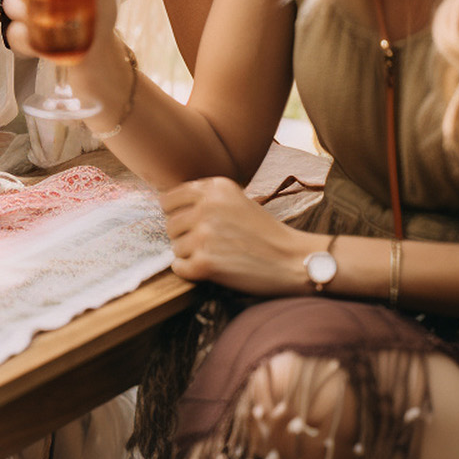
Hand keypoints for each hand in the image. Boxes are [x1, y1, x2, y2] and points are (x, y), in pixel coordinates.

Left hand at [160, 175, 315, 295]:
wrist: (294, 260)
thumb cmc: (265, 232)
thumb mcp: (236, 199)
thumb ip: (205, 198)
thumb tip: (165, 204)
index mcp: (214, 187)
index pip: (168, 199)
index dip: (176, 214)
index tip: (189, 223)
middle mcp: (207, 207)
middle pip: (170, 225)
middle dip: (185, 236)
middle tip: (210, 244)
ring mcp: (205, 235)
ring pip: (175, 247)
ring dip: (191, 255)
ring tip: (218, 255)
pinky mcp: (206, 263)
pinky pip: (178, 267)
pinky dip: (191, 271)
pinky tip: (212, 268)